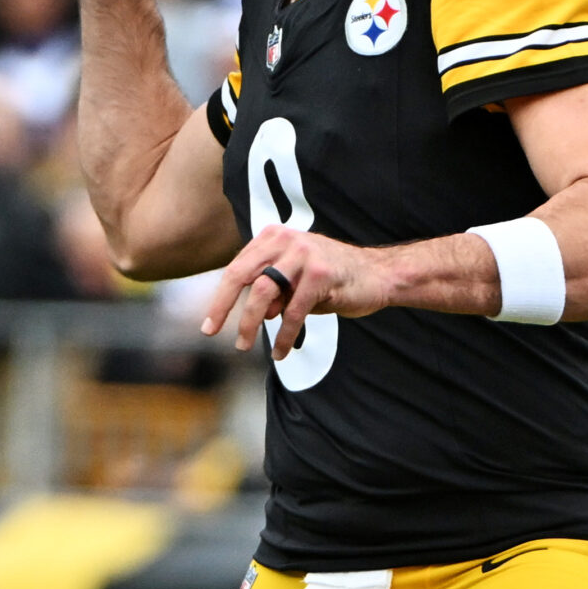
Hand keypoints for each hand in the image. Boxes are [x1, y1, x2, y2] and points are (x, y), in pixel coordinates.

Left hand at [199, 227, 396, 358]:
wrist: (378, 275)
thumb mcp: (294, 280)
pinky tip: (281, 350)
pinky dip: (284, 334)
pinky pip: (293, 310)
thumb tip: (255, 314)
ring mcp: (303, 254)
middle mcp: (285, 240)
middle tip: (211, 331)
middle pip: (241, 275)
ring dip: (251, 323)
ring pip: (264, 293)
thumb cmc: (332, 278)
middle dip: (222, 306)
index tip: (209, 323)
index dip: (220, 297)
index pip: (237, 268)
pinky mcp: (321, 274)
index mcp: (273, 237)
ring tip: (245, 345)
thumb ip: (272, 291)